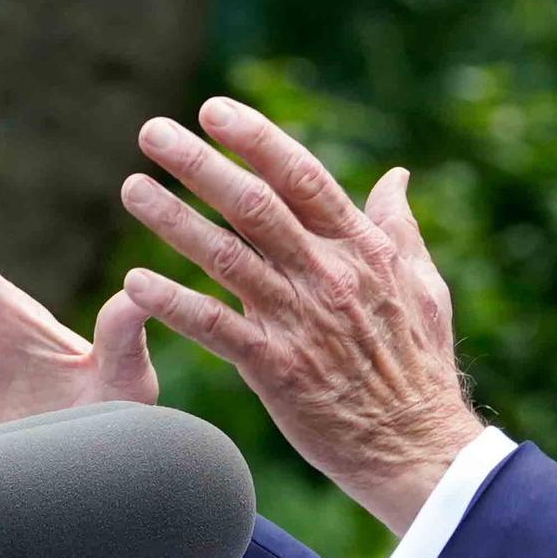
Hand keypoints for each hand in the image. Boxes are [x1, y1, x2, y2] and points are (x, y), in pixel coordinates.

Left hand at [118, 98, 482, 532]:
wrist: (417, 448)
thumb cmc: (420, 366)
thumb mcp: (425, 285)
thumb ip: (399, 227)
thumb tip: (397, 174)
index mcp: (363, 250)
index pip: (303, 177)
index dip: (255, 139)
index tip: (214, 109)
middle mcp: (329, 276)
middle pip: (255, 206)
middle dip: (200, 164)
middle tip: (152, 132)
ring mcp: (301, 321)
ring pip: (226, 257)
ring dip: (173, 220)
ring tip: (131, 188)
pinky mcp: (276, 369)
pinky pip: (215, 328)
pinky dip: (174, 304)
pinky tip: (134, 282)